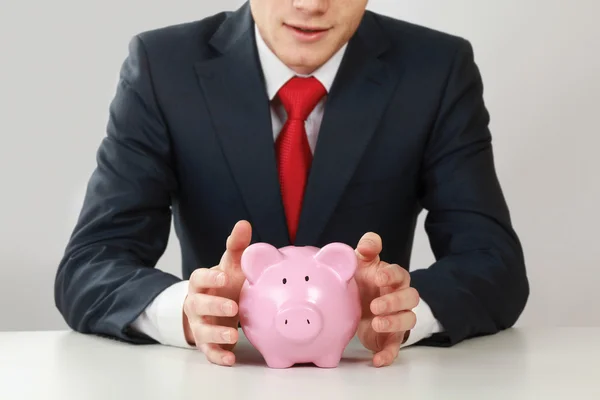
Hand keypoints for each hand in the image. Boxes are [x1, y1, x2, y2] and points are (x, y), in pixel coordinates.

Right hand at [183, 220, 251, 365]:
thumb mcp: (231, 265)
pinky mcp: (207, 343)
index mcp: (202, 283)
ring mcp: (200, 325)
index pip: (199, 278)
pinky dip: (218, 357)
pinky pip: (209, 352)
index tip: (223, 276)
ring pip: (202, 331)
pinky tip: (230, 360)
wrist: (217, 308)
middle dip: (214, 307)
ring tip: (233, 336)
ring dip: (216, 334)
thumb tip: (244, 223)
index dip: (209, 278)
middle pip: (198, 305)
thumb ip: (237, 246)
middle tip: (233, 308)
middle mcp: (196, 304)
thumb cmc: (226, 284)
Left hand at [354, 232, 418, 366]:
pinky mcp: (389, 338)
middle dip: (394, 302)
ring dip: (394, 323)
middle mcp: (399, 298)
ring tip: (376, 323)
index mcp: (393, 279)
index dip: (391, 275)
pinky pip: (394, 348)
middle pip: (410, 299)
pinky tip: (377, 360)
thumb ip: (367, 250)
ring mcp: (396, 319)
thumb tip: (371, 240)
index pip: (400, 274)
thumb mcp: (361, 263)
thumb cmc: (362, 281)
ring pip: (407, 321)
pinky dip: (388, 355)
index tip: (378, 278)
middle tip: (375, 305)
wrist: (356, 304)